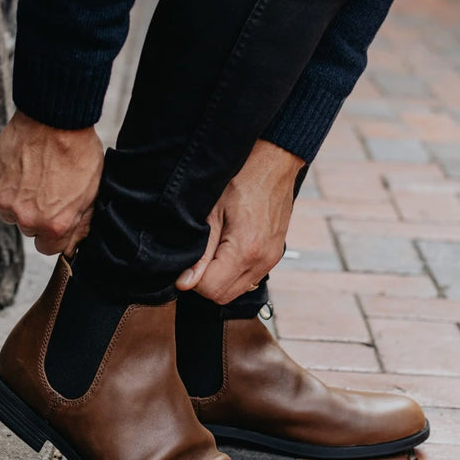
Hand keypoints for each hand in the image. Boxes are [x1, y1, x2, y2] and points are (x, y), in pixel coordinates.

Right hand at [0, 110, 103, 255]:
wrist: (55, 118)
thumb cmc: (77, 152)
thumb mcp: (92, 193)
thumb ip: (80, 223)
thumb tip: (73, 242)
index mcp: (54, 225)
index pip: (48, 248)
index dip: (55, 233)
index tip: (58, 218)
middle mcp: (27, 218)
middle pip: (29, 229)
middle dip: (39, 215)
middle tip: (50, 190)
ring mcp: (6, 200)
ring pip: (11, 212)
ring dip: (21, 202)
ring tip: (36, 177)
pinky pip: (1, 192)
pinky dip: (10, 184)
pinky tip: (25, 167)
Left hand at [175, 139, 304, 304]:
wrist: (274, 163)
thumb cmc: (242, 179)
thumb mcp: (212, 212)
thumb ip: (200, 251)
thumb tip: (185, 282)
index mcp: (246, 250)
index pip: (210, 290)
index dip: (191, 280)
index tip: (185, 263)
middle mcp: (263, 261)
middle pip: (222, 296)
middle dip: (203, 282)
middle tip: (196, 256)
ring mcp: (271, 260)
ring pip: (235, 290)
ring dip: (218, 278)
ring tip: (211, 250)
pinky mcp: (274, 255)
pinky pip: (248, 278)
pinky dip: (232, 272)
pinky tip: (225, 250)